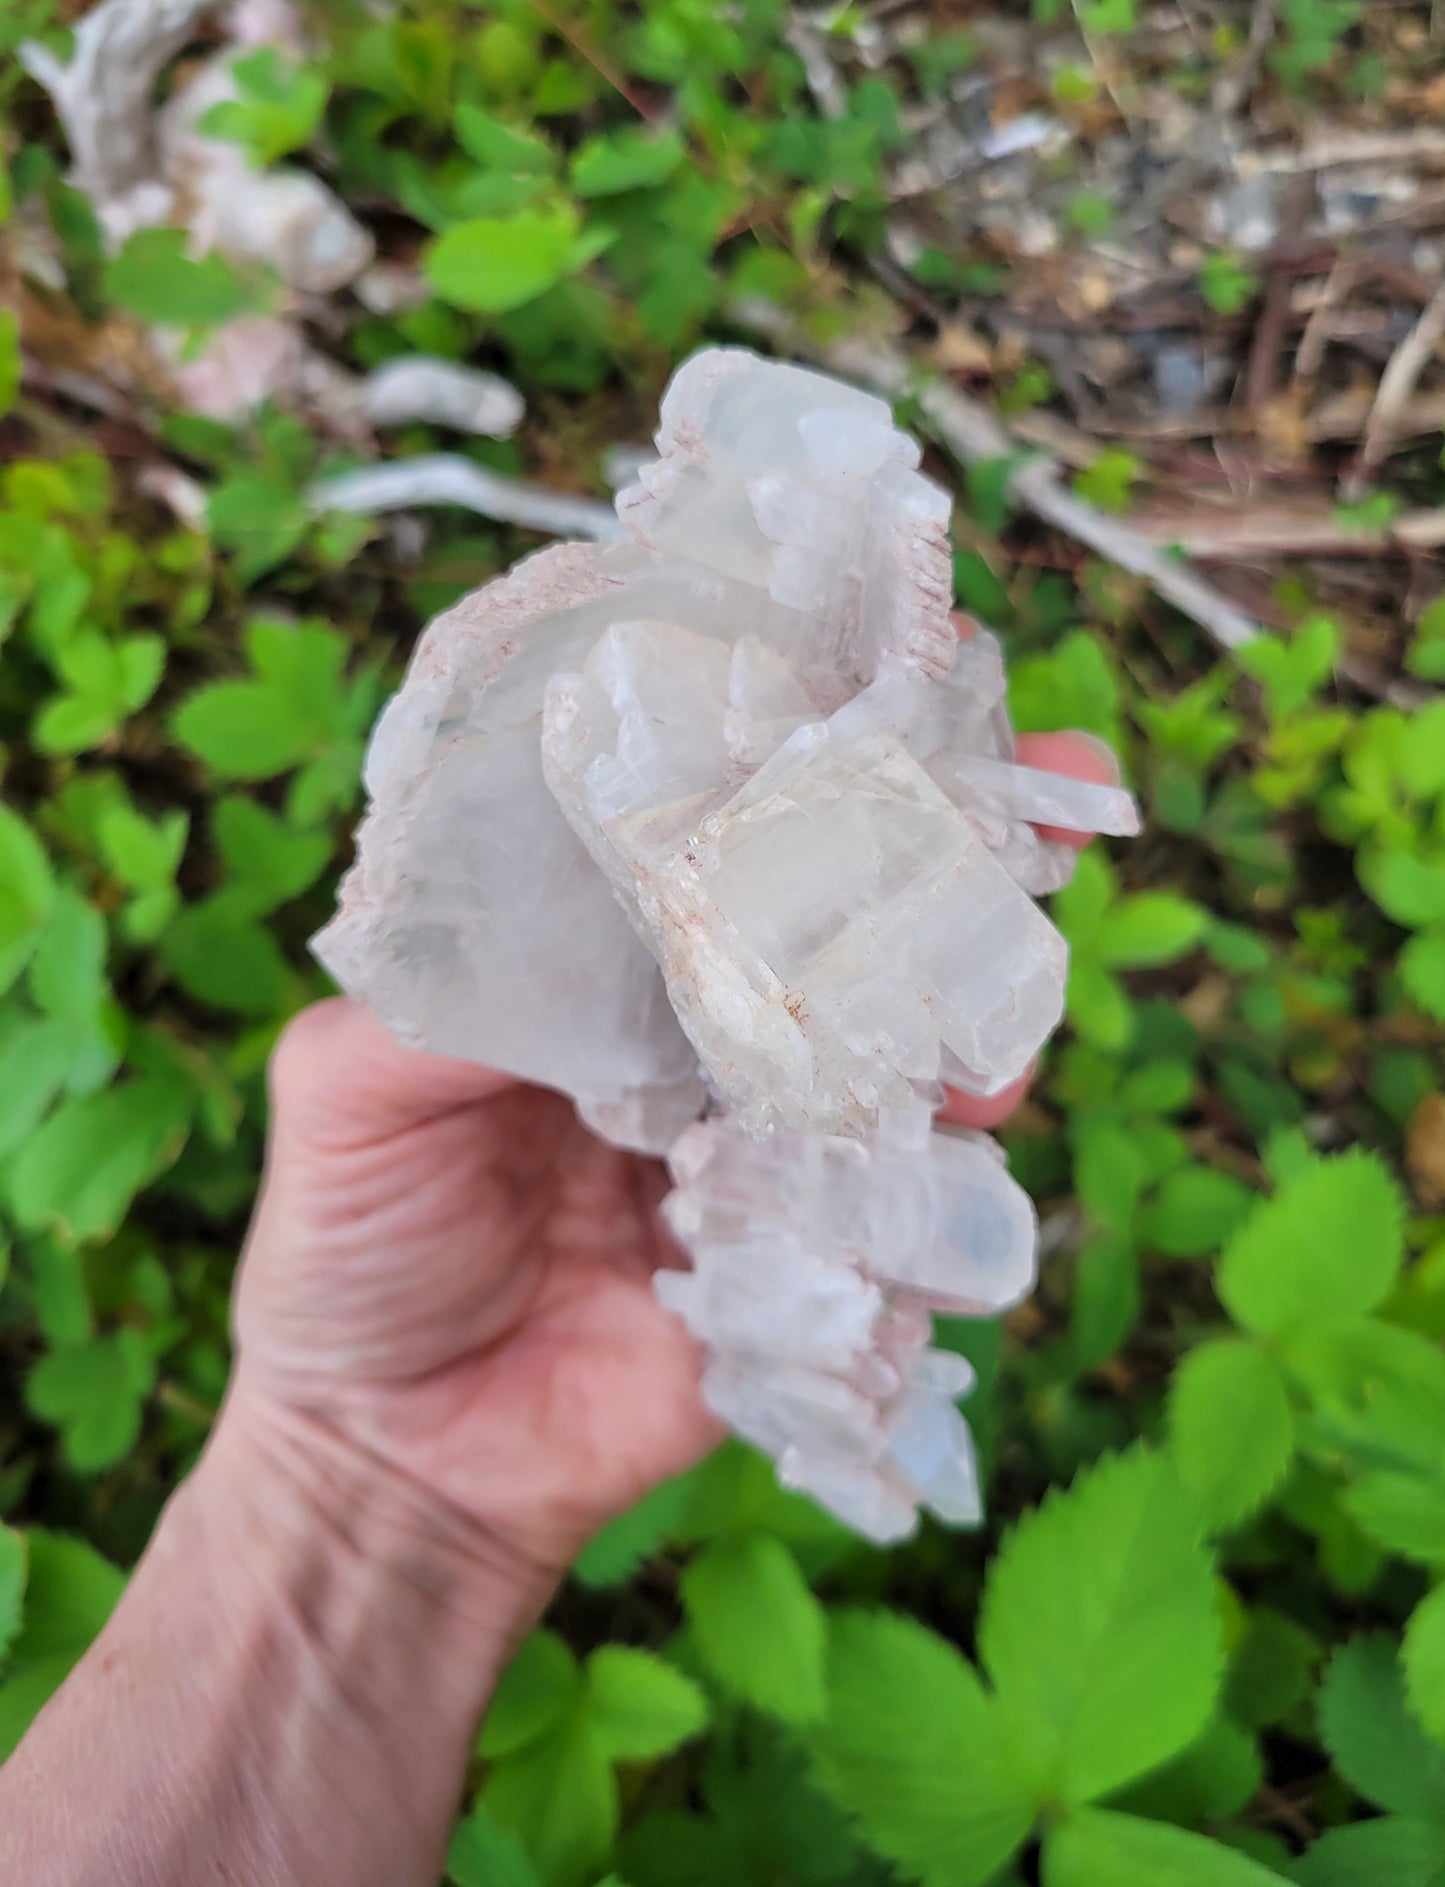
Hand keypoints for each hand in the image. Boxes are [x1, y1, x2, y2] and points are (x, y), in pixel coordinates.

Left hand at [231, 730, 1111, 1585]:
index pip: (711, 838)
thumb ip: (446, 988)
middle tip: (1041, 792)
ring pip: (903, 1050)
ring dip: (967, 1008)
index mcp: (596, 968)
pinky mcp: (812, 1258)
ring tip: (993, 990)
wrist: (401, 1453)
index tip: (900, 690)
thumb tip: (571, 894)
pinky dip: (940, 1171)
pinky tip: (959, 1134)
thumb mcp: (348, 1090)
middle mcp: (699, 1034)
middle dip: (948, 853)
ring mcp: (769, 1142)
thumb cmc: (353, 1249)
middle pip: (840, 924)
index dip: (800, 765)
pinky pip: (904, 1206)